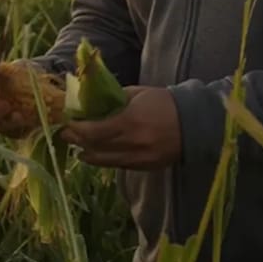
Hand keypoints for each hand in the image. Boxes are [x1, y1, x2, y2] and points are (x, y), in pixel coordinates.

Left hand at [60, 86, 181, 169]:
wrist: (196, 122)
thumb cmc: (164, 103)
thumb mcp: (136, 94)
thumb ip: (112, 100)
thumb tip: (90, 103)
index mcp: (129, 121)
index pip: (92, 132)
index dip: (75, 130)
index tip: (65, 123)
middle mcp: (132, 143)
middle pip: (94, 148)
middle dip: (77, 141)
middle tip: (66, 135)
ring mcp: (140, 158)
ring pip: (104, 162)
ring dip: (88, 155)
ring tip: (78, 148)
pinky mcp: (146, 167)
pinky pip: (118, 166)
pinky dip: (105, 160)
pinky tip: (97, 154)